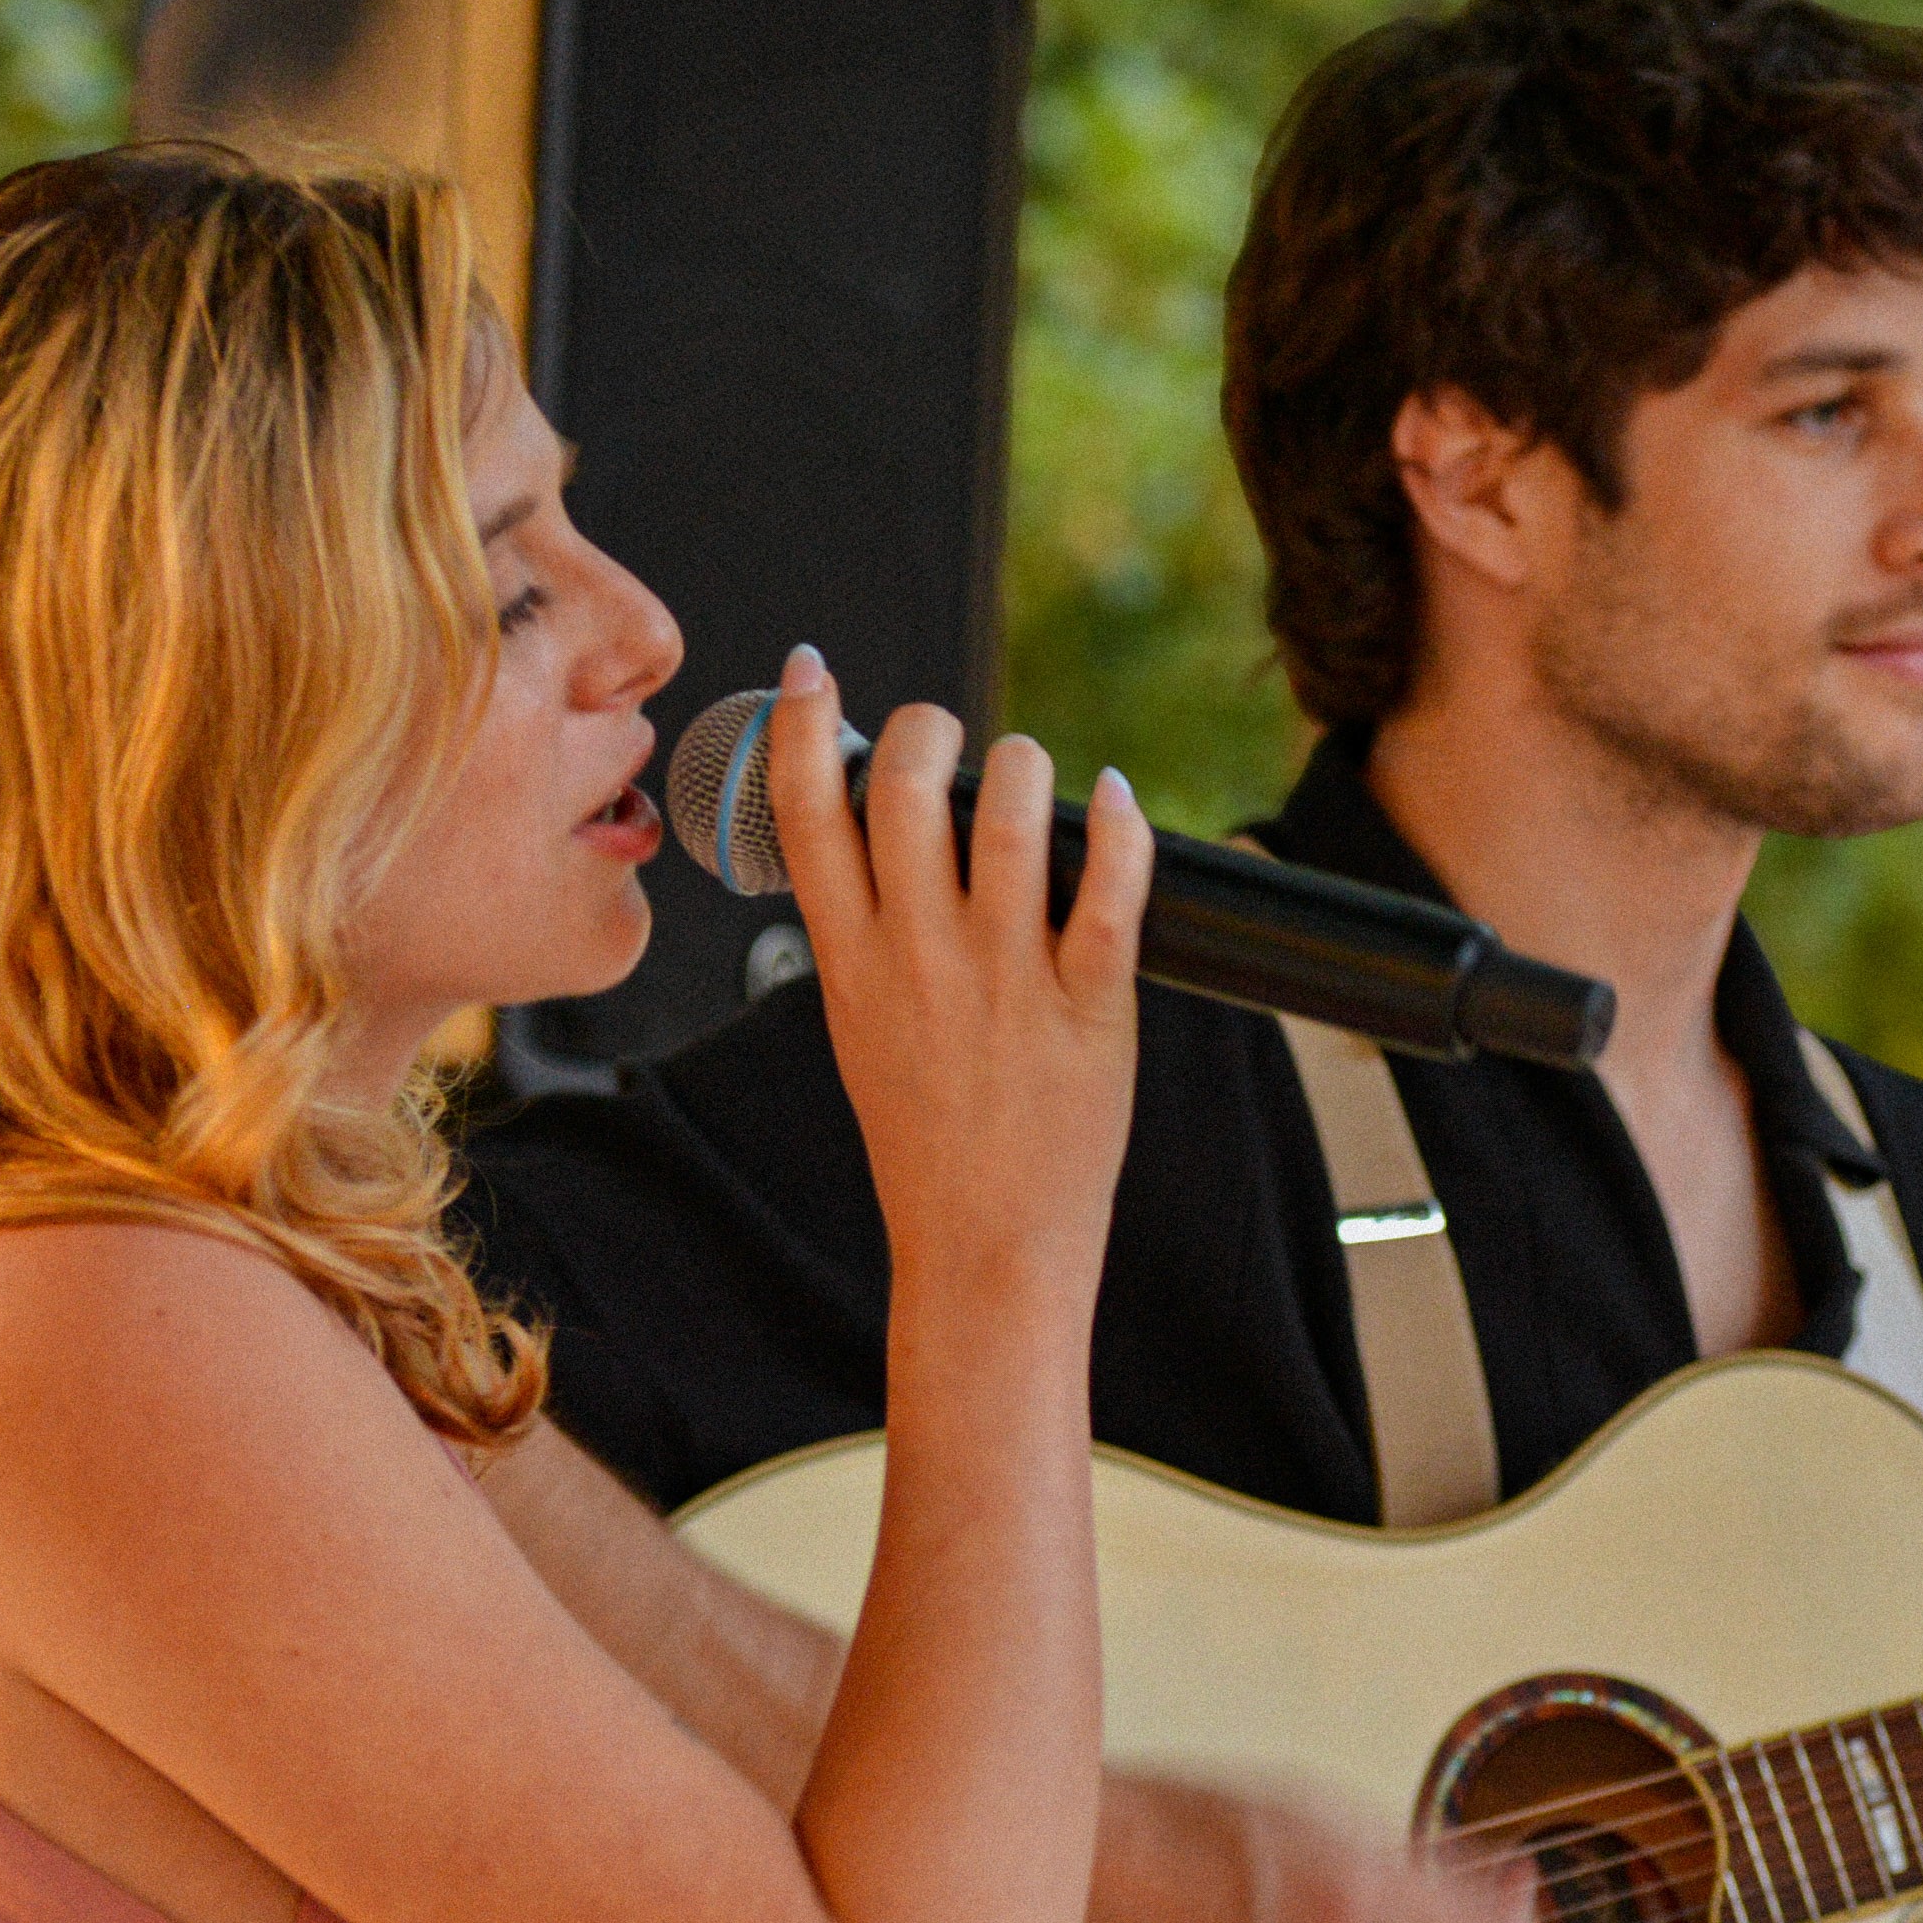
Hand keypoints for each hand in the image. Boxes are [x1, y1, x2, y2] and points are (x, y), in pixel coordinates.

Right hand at [766, 644, 1151, 1310]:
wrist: (983, 1248)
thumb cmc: (929, 1145)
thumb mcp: (859, 1030)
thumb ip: (865, 938)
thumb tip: (876, 845)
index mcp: (849, 962)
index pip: (806, 813)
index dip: (803, 724)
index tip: (811, 674)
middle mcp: (918, 957)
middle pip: (904, 785)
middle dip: (927, 727)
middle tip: (949, 736)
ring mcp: (1002, 978)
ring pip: (1006, 813)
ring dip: (1023, 764)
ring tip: (1031, 773)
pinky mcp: (1087, 1003)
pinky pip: (1108, 885)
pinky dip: (1118, 825)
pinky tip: (1115, 801)